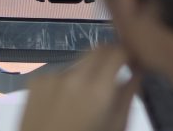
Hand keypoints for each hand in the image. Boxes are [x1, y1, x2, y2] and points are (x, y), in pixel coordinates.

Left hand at [20, 46, 140, 130]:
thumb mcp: (115, 127)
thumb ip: (127, 97)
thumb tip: (136, 73)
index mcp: (99, 90)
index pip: (118, 51)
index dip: (127, 53)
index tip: (131, 61)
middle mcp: (76, 76)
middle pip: (97, 49)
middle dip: (108, 56)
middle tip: (112, 72)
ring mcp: (53, 76)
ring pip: (78, 63)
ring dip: (86, 73)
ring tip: (82, 100)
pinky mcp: (36, 81)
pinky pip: (59, 74)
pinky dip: (65, 84)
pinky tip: (61, 105)